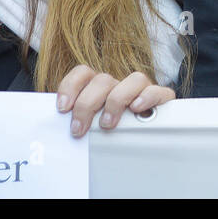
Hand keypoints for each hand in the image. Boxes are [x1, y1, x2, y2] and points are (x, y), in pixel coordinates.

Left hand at [55, 65, 174, 138]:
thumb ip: (76, 121)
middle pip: (103, 80)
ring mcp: (141, 91)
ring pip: (134, 79)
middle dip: (87, 104)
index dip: (70, 86)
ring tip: (107, 123)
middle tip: (79, 129)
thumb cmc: (106, 135)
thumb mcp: (87, 127)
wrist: (139, 146)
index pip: (84, 73)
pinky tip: (136, 109)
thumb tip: (55, 128)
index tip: (62, 108)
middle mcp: (120, 85)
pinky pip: (159, 90)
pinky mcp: (161, 99)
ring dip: (117, 100)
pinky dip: (148, 97)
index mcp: (99, 87)